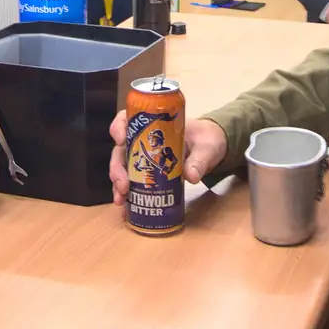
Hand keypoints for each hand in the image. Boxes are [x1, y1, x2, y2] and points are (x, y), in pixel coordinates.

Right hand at [108, 113, 227, 204]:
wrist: (211, 149)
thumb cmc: (206, 139)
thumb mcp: (206, 147)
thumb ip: (200, 159)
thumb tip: (191, 176)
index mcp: (154, 124)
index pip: (128, 119)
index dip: (119, 127)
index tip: (120, 140)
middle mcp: (143, 140)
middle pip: (120, 149)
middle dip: (117, 168)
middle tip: (123, 185)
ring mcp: (144, 157)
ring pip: (123, 168)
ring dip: (118, 184)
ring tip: (120, 200)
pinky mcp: (148, 173)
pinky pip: (132, 182)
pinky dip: (127, 195)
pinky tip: (126, 208)